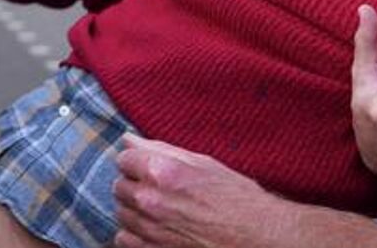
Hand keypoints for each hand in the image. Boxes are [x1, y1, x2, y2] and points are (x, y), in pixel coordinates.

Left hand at [114, 136, 298, 247]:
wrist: (258, 237)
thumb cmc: (237, 198)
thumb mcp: (203, 163)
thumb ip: (161, 150)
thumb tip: (129, 140)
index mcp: (161, 172)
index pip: (124, 159)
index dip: (136, 162)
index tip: (146, 166)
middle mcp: (150, 200)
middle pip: (119, 186)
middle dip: (134, 184)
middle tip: (156, 189)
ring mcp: (150, 229)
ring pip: (120, 213)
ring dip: (134, 209)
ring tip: (158, 210)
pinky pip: (124, 239)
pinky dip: (134, 234)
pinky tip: (153, 229)